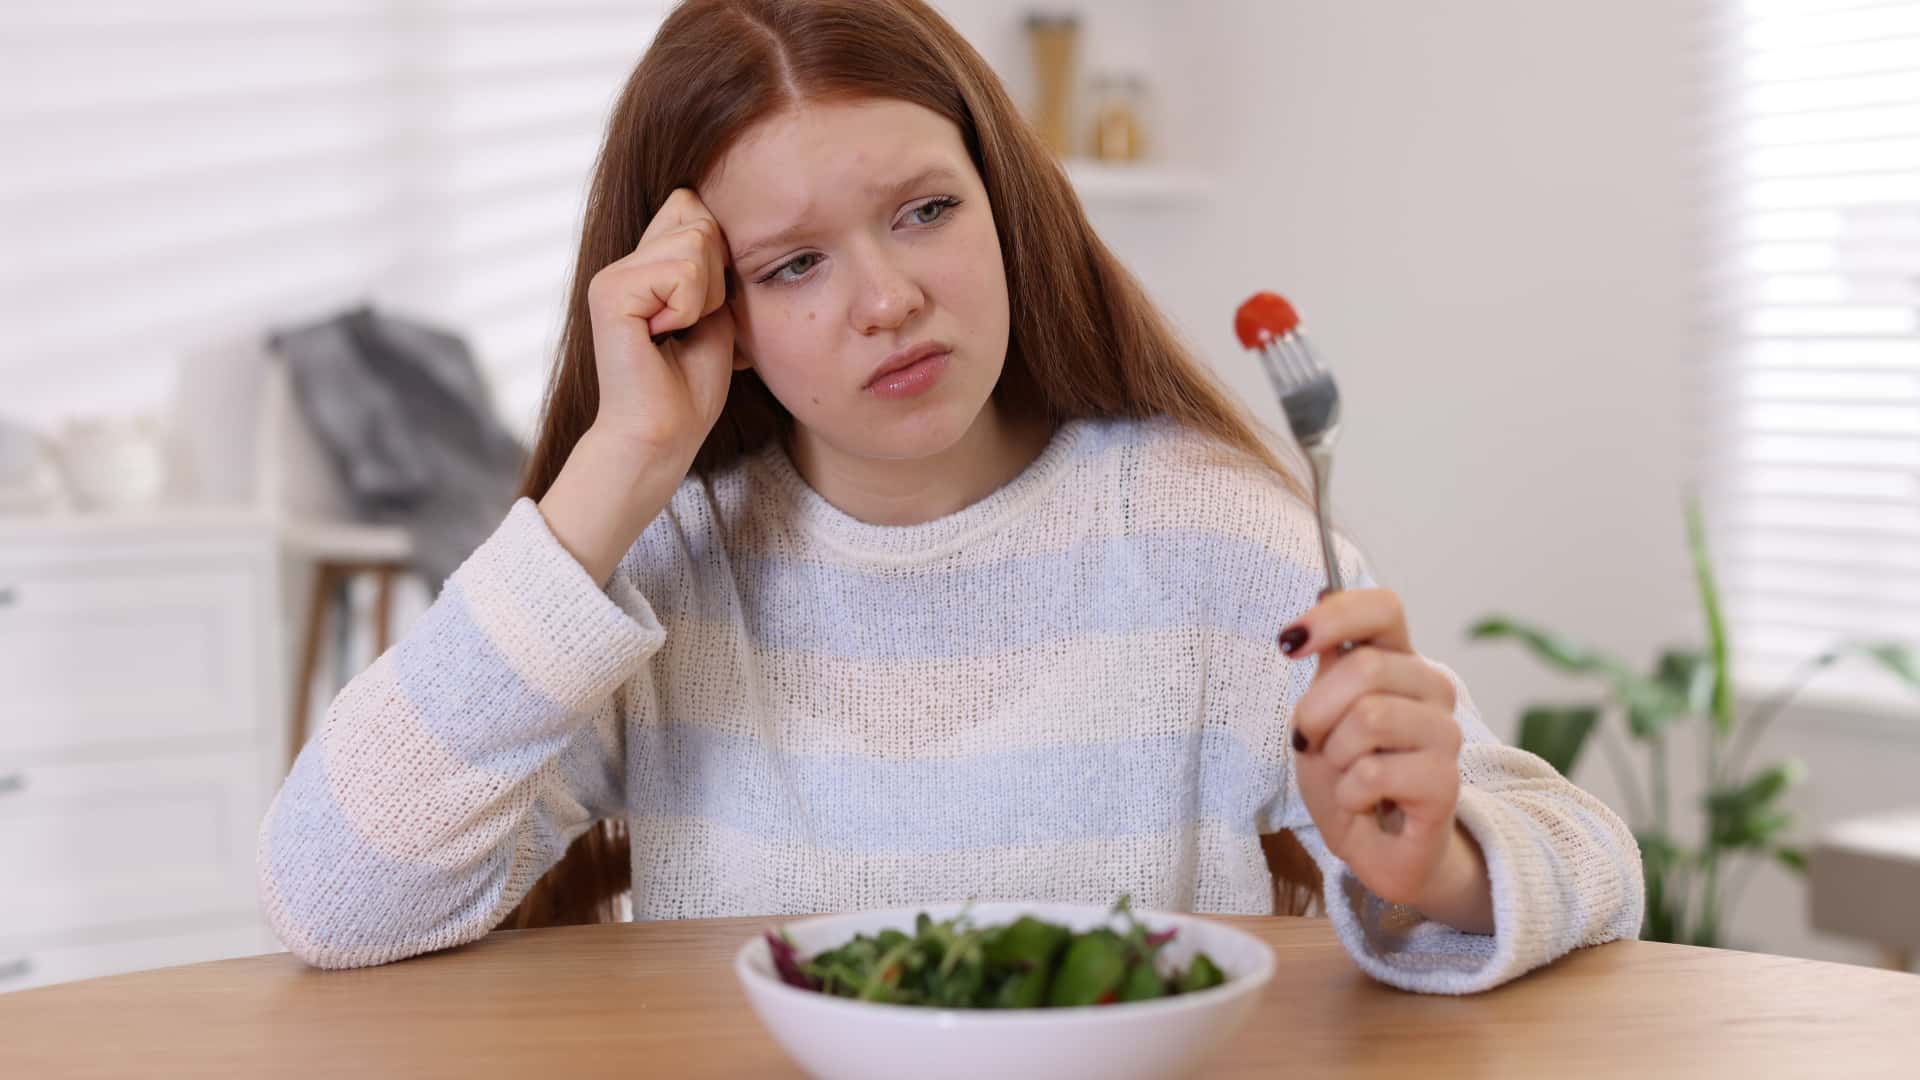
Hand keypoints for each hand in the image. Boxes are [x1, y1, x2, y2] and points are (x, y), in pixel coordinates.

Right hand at [584, 186, 744, 464]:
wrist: (664, 434)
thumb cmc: (690, 385)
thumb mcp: (714, 310)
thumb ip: (710, 261)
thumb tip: (712, 215)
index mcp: (643, 265)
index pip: (691, 205)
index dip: (716, 254)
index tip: (703, 309)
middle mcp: (622, 263)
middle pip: (698, 218)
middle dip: (716, 277)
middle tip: (689, 326)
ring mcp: (611, 275)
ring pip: (695, 243)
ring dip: (704, 297)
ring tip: (675, 333)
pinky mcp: (609, 292)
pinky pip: (681, 273)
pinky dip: (688, 310)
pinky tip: (662, 338)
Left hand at [1283, 589, 1493, 931]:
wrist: (1376, 848)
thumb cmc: (1347, 778)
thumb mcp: (1320, 718)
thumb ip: (1326, 668)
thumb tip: (1319, 602)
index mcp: (1399, 662)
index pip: (1383, 608)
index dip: (1335, 615)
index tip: (1288, 643)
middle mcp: (1431, 689)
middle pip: (1367, 667)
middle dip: (1316, 710)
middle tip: (1311, 743)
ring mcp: (1445, 734)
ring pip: (1370, 718)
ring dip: (1335, 755)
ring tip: (1346, 775)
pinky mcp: (1447, 782)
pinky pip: (1375, 773)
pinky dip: (1349, 793)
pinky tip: (1364, 804)